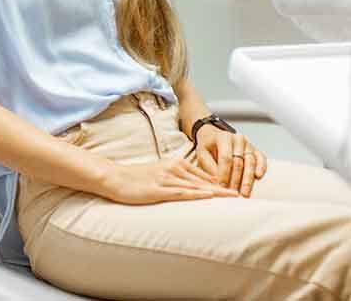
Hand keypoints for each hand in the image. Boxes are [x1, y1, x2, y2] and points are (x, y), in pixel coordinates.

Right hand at [103, 157, 238, 204]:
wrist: (115, 178)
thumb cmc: (136, 178)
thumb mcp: (159, 174)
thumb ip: (176, 178)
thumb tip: (191, 188)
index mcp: (176, 163)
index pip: (204, 174)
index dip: (222, 182)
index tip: (238, 188)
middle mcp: (174, 168)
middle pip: (205, 179)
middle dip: (225, 187)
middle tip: (244, 194)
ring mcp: (167, 178)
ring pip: (198, 186)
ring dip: (217, 192)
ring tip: (235, 198)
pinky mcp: (160, 189)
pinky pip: (183, 192)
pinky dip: (198, 194)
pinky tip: (210, 196)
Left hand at [194, 127, 266, 196]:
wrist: (215, 137)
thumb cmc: (208, 148)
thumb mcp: (202, 154)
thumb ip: (209, 167)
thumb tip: (218, 182)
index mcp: (223, 137)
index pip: (226, 157)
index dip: (224, 173)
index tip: (222, 186)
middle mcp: (238, 139)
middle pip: (239, 161)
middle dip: (236, 179)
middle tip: (234, 193)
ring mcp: (248, 144)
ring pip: (250, 162)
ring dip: (248, 179)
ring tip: (245, 193)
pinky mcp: (256, 150)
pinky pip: (261, 159)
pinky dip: (261, 167)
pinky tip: (258, 177)